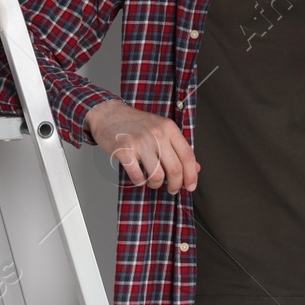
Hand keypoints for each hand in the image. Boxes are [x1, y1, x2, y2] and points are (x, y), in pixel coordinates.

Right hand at [84, 99, 199, 194]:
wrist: (109, 114)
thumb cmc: (136, 124)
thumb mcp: (161, 129)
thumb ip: (178, 148)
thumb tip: (195, 168)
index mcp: (169, 128)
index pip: (187, 156)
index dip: (191, 176)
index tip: (190, 186)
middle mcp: (157, 134)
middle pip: (175, 169)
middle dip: (176, 185)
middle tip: (173, 189)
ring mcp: (140, 142)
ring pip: (157, 176)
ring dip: (156, 185)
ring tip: (153, 182)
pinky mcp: (124, 151)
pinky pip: (138, 176)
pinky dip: (140, 182)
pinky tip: (139, 177)